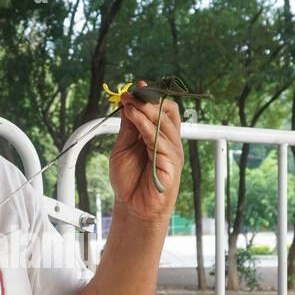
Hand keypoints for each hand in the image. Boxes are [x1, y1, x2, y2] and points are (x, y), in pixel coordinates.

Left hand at [109, 80, 183, 223]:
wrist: (131, 206)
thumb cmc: (129, 180)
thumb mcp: (123, 147)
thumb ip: (128, 127)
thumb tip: (127, 103)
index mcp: (159, 136)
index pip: (162, 109)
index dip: (151, 96)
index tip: (135, 87)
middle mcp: (169, 141)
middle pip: (167, 111)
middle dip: (148, 100)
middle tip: (130, 94)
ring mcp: (172, 152)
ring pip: (164, 123)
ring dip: (145, 110)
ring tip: (128, 104)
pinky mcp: (171, 164)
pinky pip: (160, 140)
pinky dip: (146, 126)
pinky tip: (134, 118)